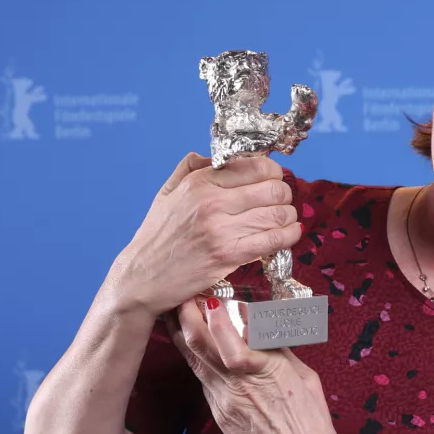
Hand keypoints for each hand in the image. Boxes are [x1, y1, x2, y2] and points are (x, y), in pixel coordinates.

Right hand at [111, 152, 301, 316]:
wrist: (143, 277)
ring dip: (289, 217)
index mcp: (200, 182)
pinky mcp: (229, 254)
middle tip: (281, 202)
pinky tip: (290, 234)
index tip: (273, 181)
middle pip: (273, 190)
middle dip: (285, 195)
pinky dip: (289, 235)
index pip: (256, 166)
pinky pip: (273, 240)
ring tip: (286, 220)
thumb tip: (216, 156)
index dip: (274, 173)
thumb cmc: (157, 236)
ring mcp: (221, 229)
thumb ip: (191, 168)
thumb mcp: (167, 192)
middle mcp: (212, 201)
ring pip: (278, 214)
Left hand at [166, 295, 344, 433]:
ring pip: (195, 362)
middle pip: (201, 347)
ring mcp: (224, 403)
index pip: (231, 341)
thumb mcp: (304, 378)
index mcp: (266, 373)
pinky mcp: (219, 416)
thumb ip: (279, 351)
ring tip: (178, 311)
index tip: (211, 296)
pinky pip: (203, 381)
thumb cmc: (313, 424)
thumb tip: (263, 326)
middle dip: (187, 317)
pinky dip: (197, 358)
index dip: (215, 317)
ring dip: (184, 334)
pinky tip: (193, 344)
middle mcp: (239, 386)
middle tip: (182, 295)